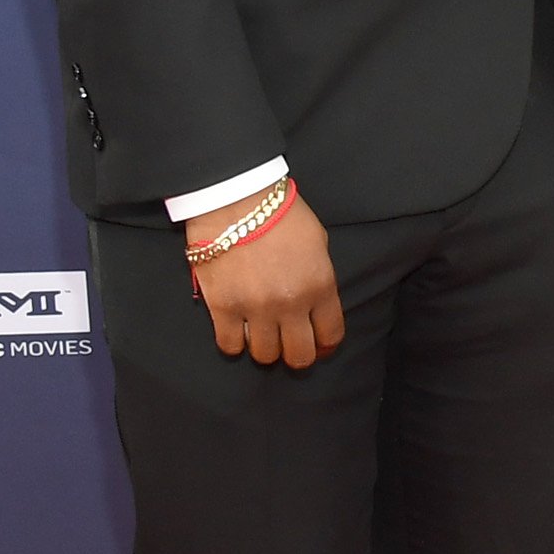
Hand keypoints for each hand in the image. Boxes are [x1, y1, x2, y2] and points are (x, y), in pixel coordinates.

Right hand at [193, 193, 344, 366]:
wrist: (236, 197)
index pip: (331, 334)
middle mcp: (291, 304)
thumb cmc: (281, 212)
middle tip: (289, 344)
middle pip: (299, 355)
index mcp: (320, 286)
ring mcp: (256, 308)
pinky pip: (230, 345)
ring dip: (265, 348)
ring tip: (261, 334)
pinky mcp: (222, 307)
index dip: (325, 345)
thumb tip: (315, 304)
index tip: (319, 345)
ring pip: (265, 356)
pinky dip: (234, 343)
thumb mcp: (317, 243)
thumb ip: (319, 278)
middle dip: (297, 354)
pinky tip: (237, 330)